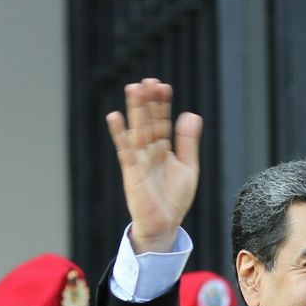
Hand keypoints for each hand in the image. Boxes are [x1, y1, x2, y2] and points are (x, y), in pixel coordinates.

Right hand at [106, 78, 201, 253]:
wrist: (164, 225)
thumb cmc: (174, 200)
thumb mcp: (188, 167)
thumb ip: (188, 142)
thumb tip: (191, 114)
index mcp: (163, 149)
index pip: (162, 121)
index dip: (162, 104)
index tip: (163, 85)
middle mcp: (149, 151)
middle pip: (148, 121)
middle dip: (148, 101)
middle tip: (148, 80)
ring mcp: (139, 160)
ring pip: (137, 130)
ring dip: (135, 110)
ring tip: (133, 88)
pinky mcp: (132, 172)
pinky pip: (125, 150)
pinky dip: (119, 134)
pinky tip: (114, 116)